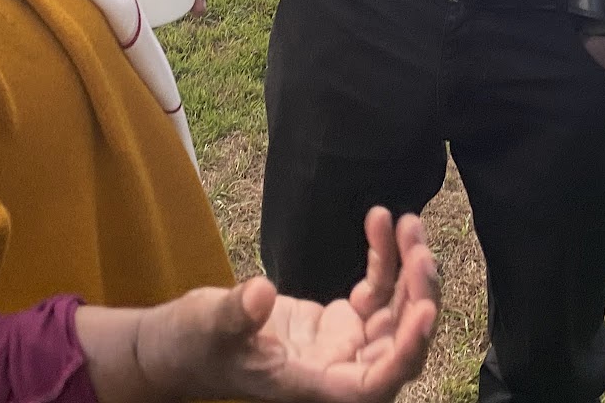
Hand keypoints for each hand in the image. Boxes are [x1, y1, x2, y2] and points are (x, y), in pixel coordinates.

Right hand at [80, 208, 440, 402]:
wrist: (180, 345)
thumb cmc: (190, 347)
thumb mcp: (208, 327)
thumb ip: (235, 314)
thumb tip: (259, 293)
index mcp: (314, 388)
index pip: (376, 384)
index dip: (406, 352)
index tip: (425, 311)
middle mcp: (336, 372)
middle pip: (399, 346)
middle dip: (418, 298)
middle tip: (420, 248)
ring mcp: (341, 348)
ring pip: (396, 315)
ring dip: (409, 271)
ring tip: (408, 223)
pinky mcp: (338, 325)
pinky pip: (376, 292)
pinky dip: (383, 258)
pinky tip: (380, 219)